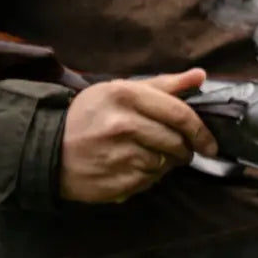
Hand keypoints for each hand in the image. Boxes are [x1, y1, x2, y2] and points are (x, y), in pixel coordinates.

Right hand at [58, 67, 219, 203]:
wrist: (48, 147)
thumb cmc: (90, 115)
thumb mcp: (121, 89)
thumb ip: (164, 84)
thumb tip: (200, 75)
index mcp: (126, 95)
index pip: (179, 114)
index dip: (200, 130)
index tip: (208, 141)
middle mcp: (124, 123)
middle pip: (176, 141)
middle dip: (185, 148)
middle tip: (180, 149)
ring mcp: (120, 154)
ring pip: (165, 163)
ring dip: (167, 162)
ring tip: (152, 155)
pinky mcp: (116, 181)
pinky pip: (150, 181)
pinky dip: (151, 177)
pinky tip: (137, 167)